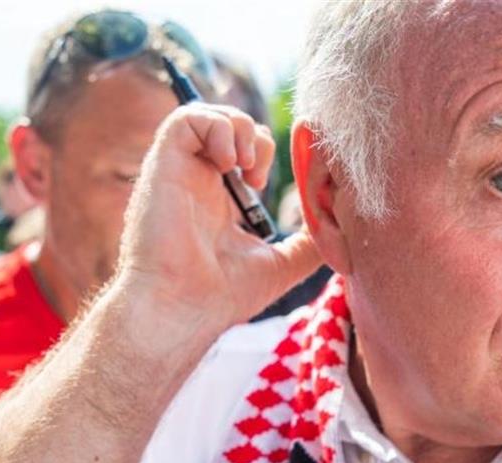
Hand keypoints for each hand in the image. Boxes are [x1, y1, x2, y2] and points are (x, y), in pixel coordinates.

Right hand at [118, 104, 321, 337]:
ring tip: (248, 167)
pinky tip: (230, 164)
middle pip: (229, 128)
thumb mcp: (282, 265)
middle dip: (258, 138)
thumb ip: (308, 243)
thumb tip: (336, 225)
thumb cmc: (223, 296)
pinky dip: (218, 128)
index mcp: (222, 201)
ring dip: (240, 129)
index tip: (279, 186)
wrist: (185, 308)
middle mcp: (199, 182)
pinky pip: (186, 118)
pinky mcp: (164, 164)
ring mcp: (181, 172)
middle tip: (261, 177)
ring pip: (208, 115)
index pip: (244, 153)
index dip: (267, 153)